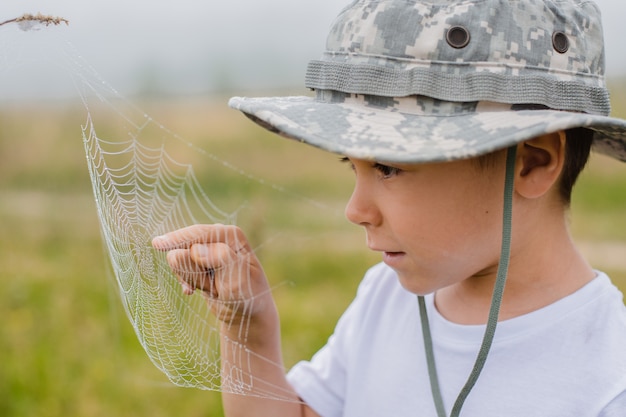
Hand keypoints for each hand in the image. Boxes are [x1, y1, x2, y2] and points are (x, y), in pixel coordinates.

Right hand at [152, 224, 271, 323]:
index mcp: (231, 235)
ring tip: (214, 288)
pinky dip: (187, 283)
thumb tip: (196, 249)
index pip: (199, 234)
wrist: (246, 313)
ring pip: (179, 259)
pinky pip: (179, 269)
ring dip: (194, 279)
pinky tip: (193, 292)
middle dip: (194, 272)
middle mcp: (218, 238)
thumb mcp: (238, 280)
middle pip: (185, 247)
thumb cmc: (247, 296)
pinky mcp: (198, 262)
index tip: (156, 244)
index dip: (177, 238)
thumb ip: (220, 260)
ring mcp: (207, 249)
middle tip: (215, 285)